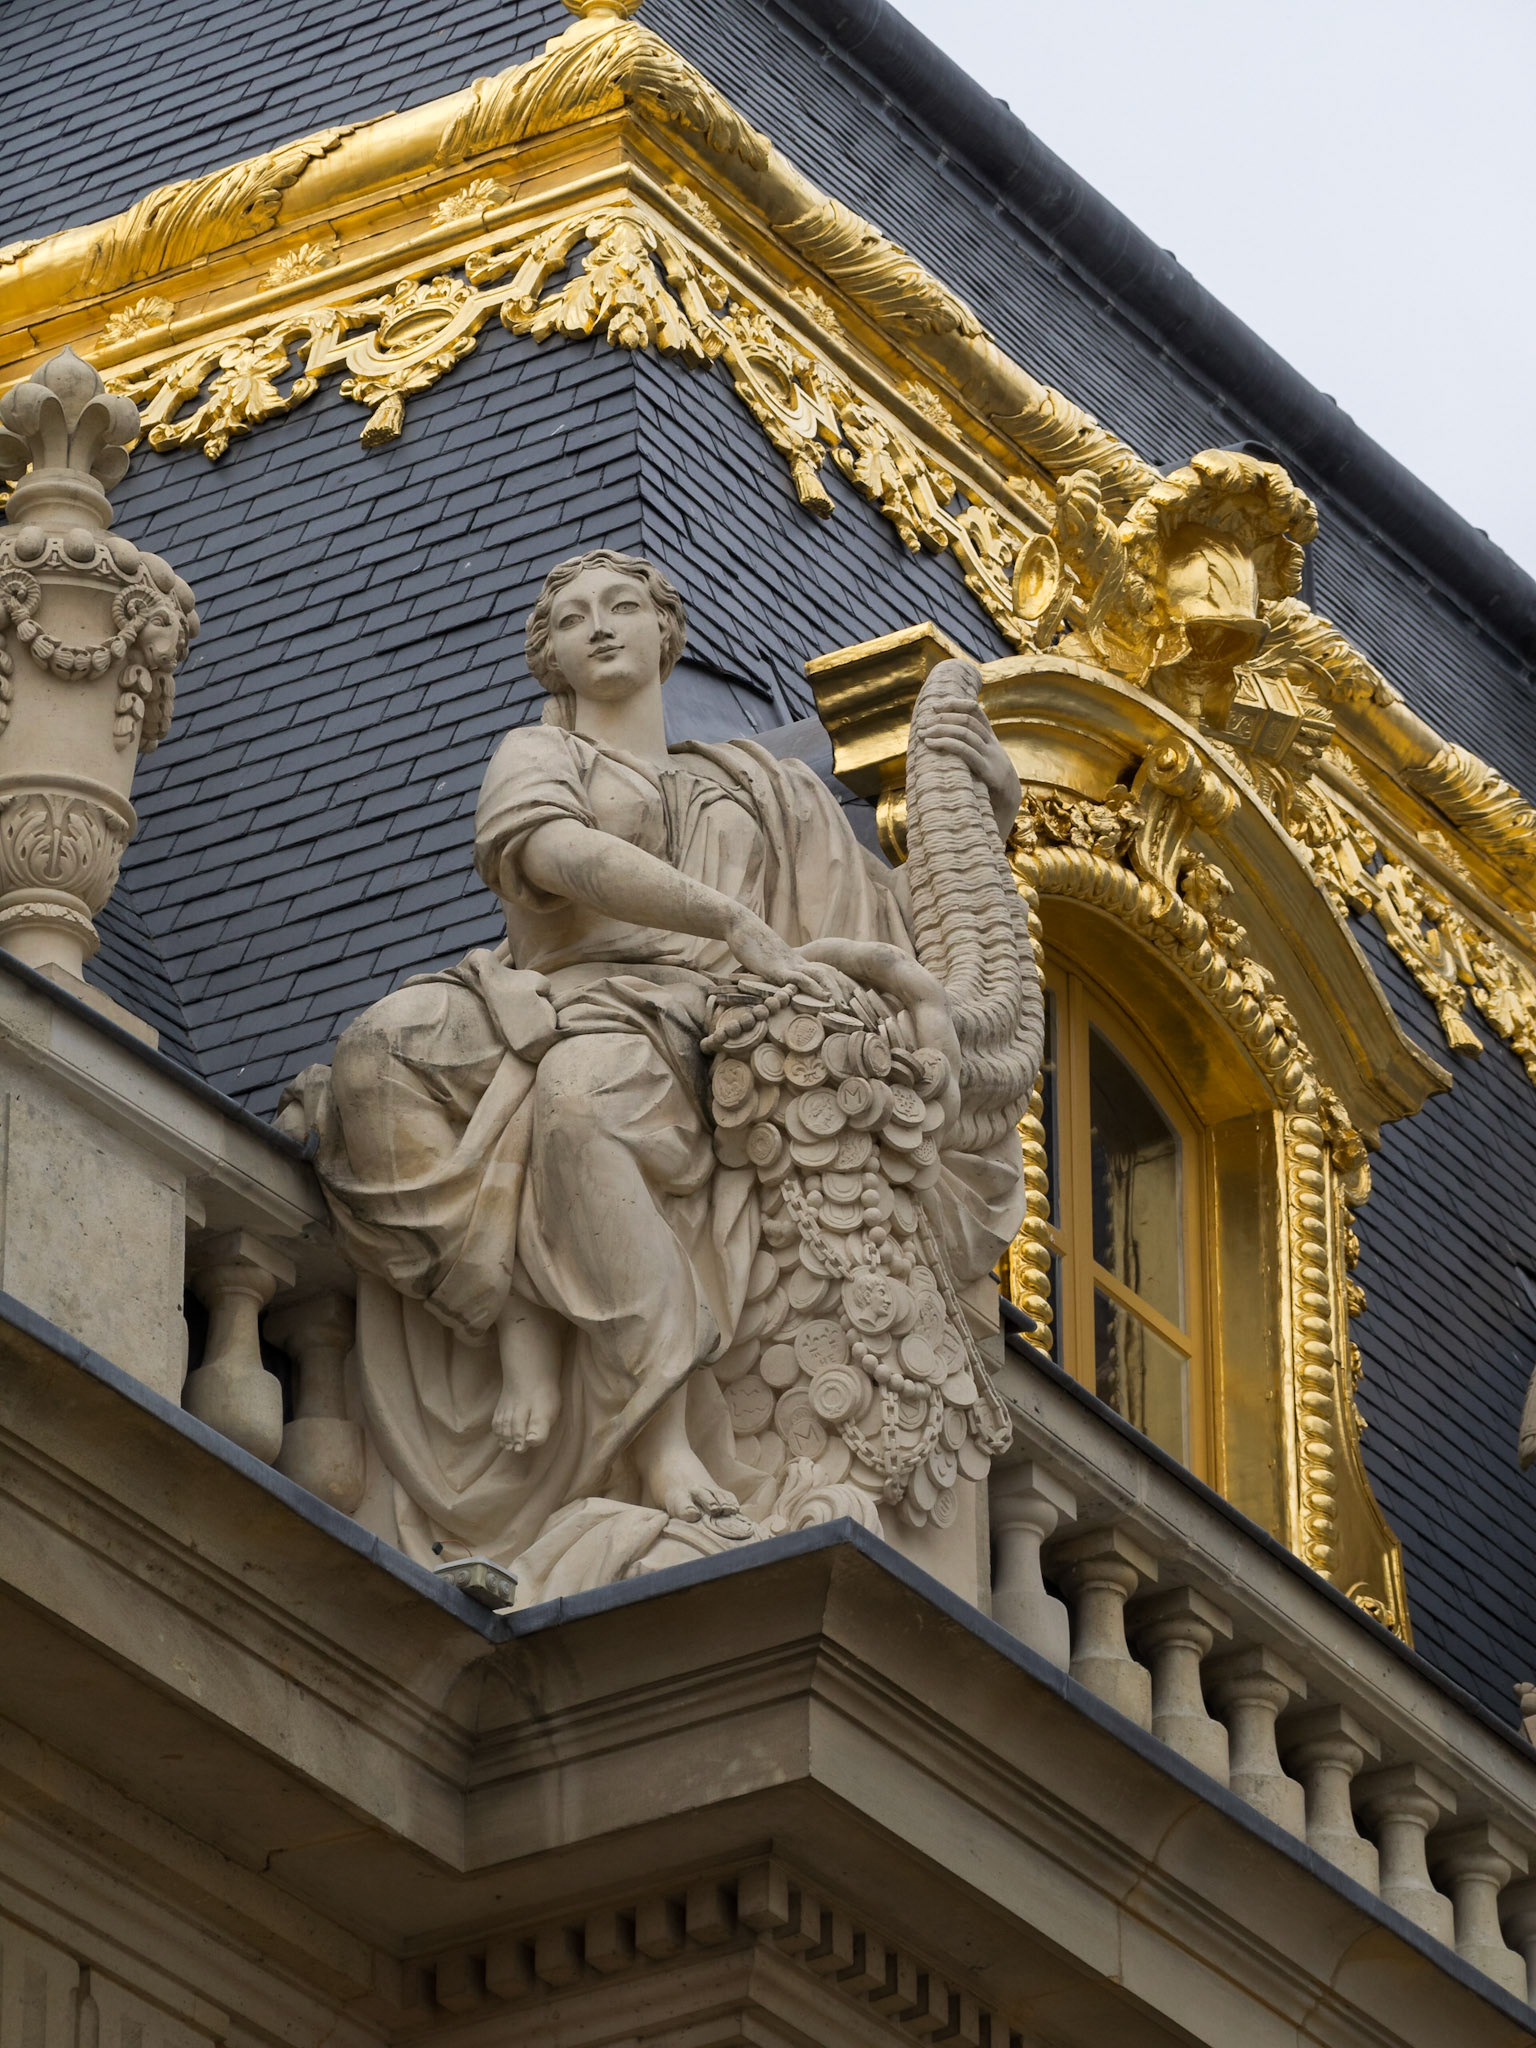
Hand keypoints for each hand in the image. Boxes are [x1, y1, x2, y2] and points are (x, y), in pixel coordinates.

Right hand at [724, 906, 855, 1002]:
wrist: (741, 926)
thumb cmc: (749, 943)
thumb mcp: (763, 958)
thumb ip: (770, 968)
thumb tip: (769, 982)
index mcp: (796, 961)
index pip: (824, 971)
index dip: (838, 983)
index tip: (848, 997)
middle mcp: (798, 962)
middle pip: (829, 974)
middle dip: (842, 990)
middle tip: (853, 1007)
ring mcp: (790, 964)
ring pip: (820, 975)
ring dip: (834, 991)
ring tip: (843, 1006)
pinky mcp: (778, 969)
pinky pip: (801, 978)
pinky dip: (815, 988)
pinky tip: (824, 998)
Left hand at [925, 700, 1020, 841]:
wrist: (1007, 817)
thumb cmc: (986, 796)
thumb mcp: (977, 772)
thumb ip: (965, 758)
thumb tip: (937, 749)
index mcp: (991, 744)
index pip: (976, 712)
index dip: (956, 704)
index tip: (935, 706)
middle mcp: (994, 747)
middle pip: (968, 720)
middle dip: (943, 719)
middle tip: (923, 725)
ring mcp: (994, 758)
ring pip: (966, 733)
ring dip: (941, 730)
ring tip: (923, 735)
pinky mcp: (990, 772)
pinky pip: (966, 751)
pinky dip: (946, 744)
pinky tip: (931, 745)